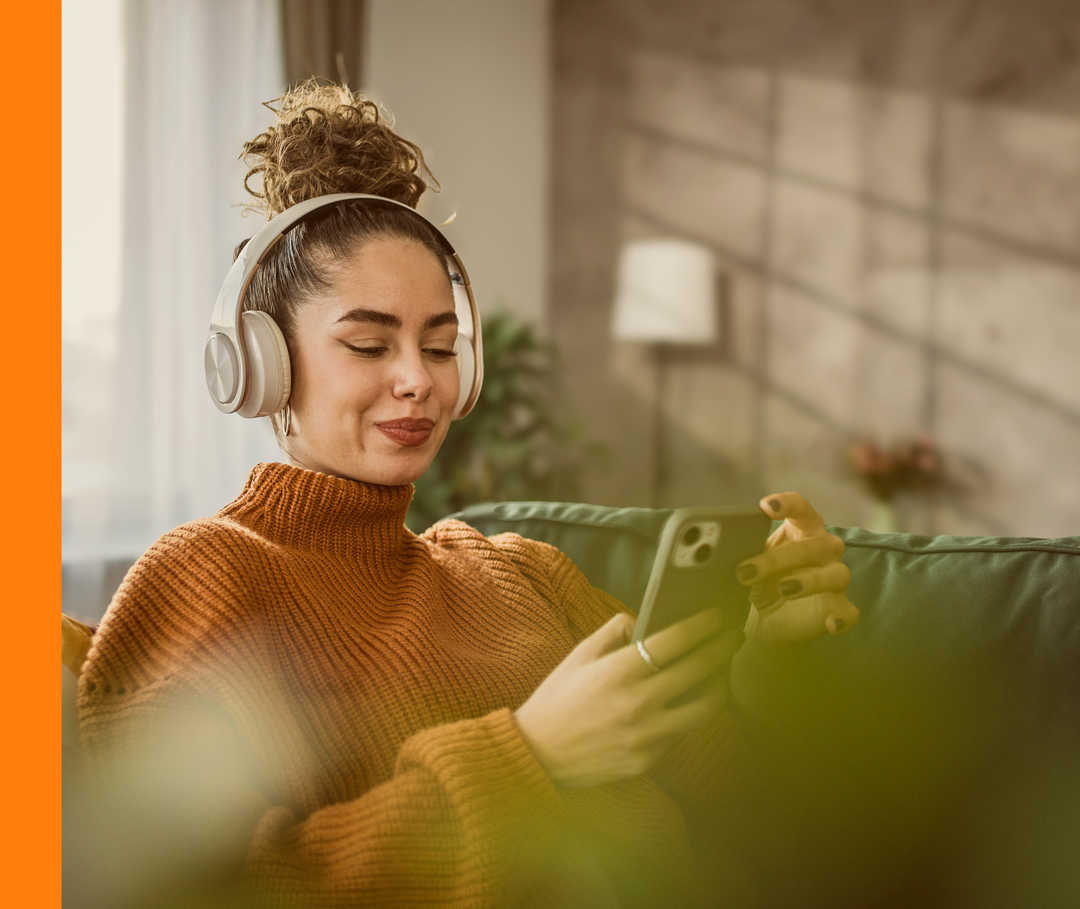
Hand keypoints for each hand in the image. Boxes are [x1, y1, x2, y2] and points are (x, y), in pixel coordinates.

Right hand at [514, 609, 743, 787]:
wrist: (538, 754)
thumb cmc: (557, 699)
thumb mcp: (579, 655)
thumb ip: (613, 631)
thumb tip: (644, 622)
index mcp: (619, 671)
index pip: (676, 641)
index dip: (705, 625)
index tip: (721, 615)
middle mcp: (637, 703)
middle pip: (699, 670)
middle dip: (723, 648)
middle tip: (735, 636)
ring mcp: (646, 736)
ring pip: (703, 708)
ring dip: (719, 686)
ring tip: (721, 672)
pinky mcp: (648, 760)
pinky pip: (680, 733)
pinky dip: (687, 714)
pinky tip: (689, 702)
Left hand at [735, 492, 858, 645]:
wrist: (766, 616)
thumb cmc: (761, 578)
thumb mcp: (747, 561)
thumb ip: (738, 551)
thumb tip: (712, 549)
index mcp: (803, 529)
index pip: (802, 508)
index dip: (787, 504)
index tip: (764, 507)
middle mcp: (824, 549)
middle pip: (814, 545)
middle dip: (778, 558)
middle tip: (746, 571)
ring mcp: (834, 578)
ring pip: (836, 574)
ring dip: (809, 581)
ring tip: (782, 590)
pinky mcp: (839, 608)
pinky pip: (849, 611)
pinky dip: (842, 616)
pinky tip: (830, 622)